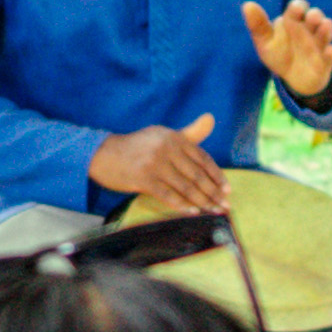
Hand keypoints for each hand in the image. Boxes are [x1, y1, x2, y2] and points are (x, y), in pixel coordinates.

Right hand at [87, 120, 228, 221]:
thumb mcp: (163, 135)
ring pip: (185, 186)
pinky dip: (183, 206)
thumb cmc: (138, 147)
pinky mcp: (143, 179)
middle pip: (196, 174)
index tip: (227, 189)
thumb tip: (211, 118)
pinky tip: (194, 212)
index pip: (202, 158)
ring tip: (214, 212)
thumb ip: (189, 133)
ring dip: (202, 202)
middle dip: (213, 192)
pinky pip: (168, 195)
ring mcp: (154, 164)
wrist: (104, 154)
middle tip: (225, 206)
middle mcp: (166, 148)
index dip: (216, 175)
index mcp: (174, 137)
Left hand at [243, 0, 331, 104]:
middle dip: (314, 16)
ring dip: (326, 29)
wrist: (293, 79)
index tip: (296, 8)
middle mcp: (309, 29)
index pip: (297, 8)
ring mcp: (319, 44)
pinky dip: (331, 53)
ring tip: (325, 25)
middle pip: (314, 18)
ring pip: (325, 33)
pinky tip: (331, 51)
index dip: (298, 7)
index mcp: (294, 20)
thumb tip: (247, 5)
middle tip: (312, 16)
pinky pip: (331, 56)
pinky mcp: (326, 61)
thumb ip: (258, 25)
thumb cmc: (279, 54)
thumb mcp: (265, 42)